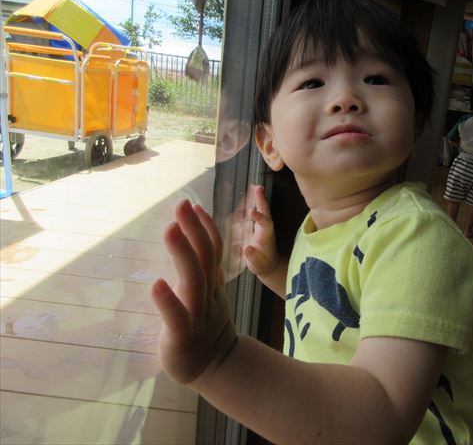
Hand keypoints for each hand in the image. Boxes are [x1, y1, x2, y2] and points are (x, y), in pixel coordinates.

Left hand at [152, 200, 236, 383]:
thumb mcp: (210, 293)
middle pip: (205, 258)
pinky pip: (177, 318)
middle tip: (182, 204)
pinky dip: (168, 301)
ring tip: (171, 230)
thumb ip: (205, 268)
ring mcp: (197, 315)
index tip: (194, 205)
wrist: (216, 367)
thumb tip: (198, 237)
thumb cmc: (205, 327)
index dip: (204, 227)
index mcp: (212, 284)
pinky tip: (157, 285)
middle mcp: (207, 295)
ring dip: (183, 253)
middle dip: (194, 230)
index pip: (213, 250)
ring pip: (193, 281)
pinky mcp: (182, 336)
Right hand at [243, 185, 279, 279]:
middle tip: (257, 188)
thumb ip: (253, 257)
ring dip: (253, 198)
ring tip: (251, 187)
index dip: (259, 218)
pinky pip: (249, 212)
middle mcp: (264, 228)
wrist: (267, 264)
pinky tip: (244, 195)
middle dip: (260, 200)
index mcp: (266, 236)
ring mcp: (259, 225)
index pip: (265, 224)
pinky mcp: (254, 225)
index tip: (252, 212)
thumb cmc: (262, 265)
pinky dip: (246, 203)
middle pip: (264, 211)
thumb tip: (246, 248)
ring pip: (257, 209)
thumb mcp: (258, 265)